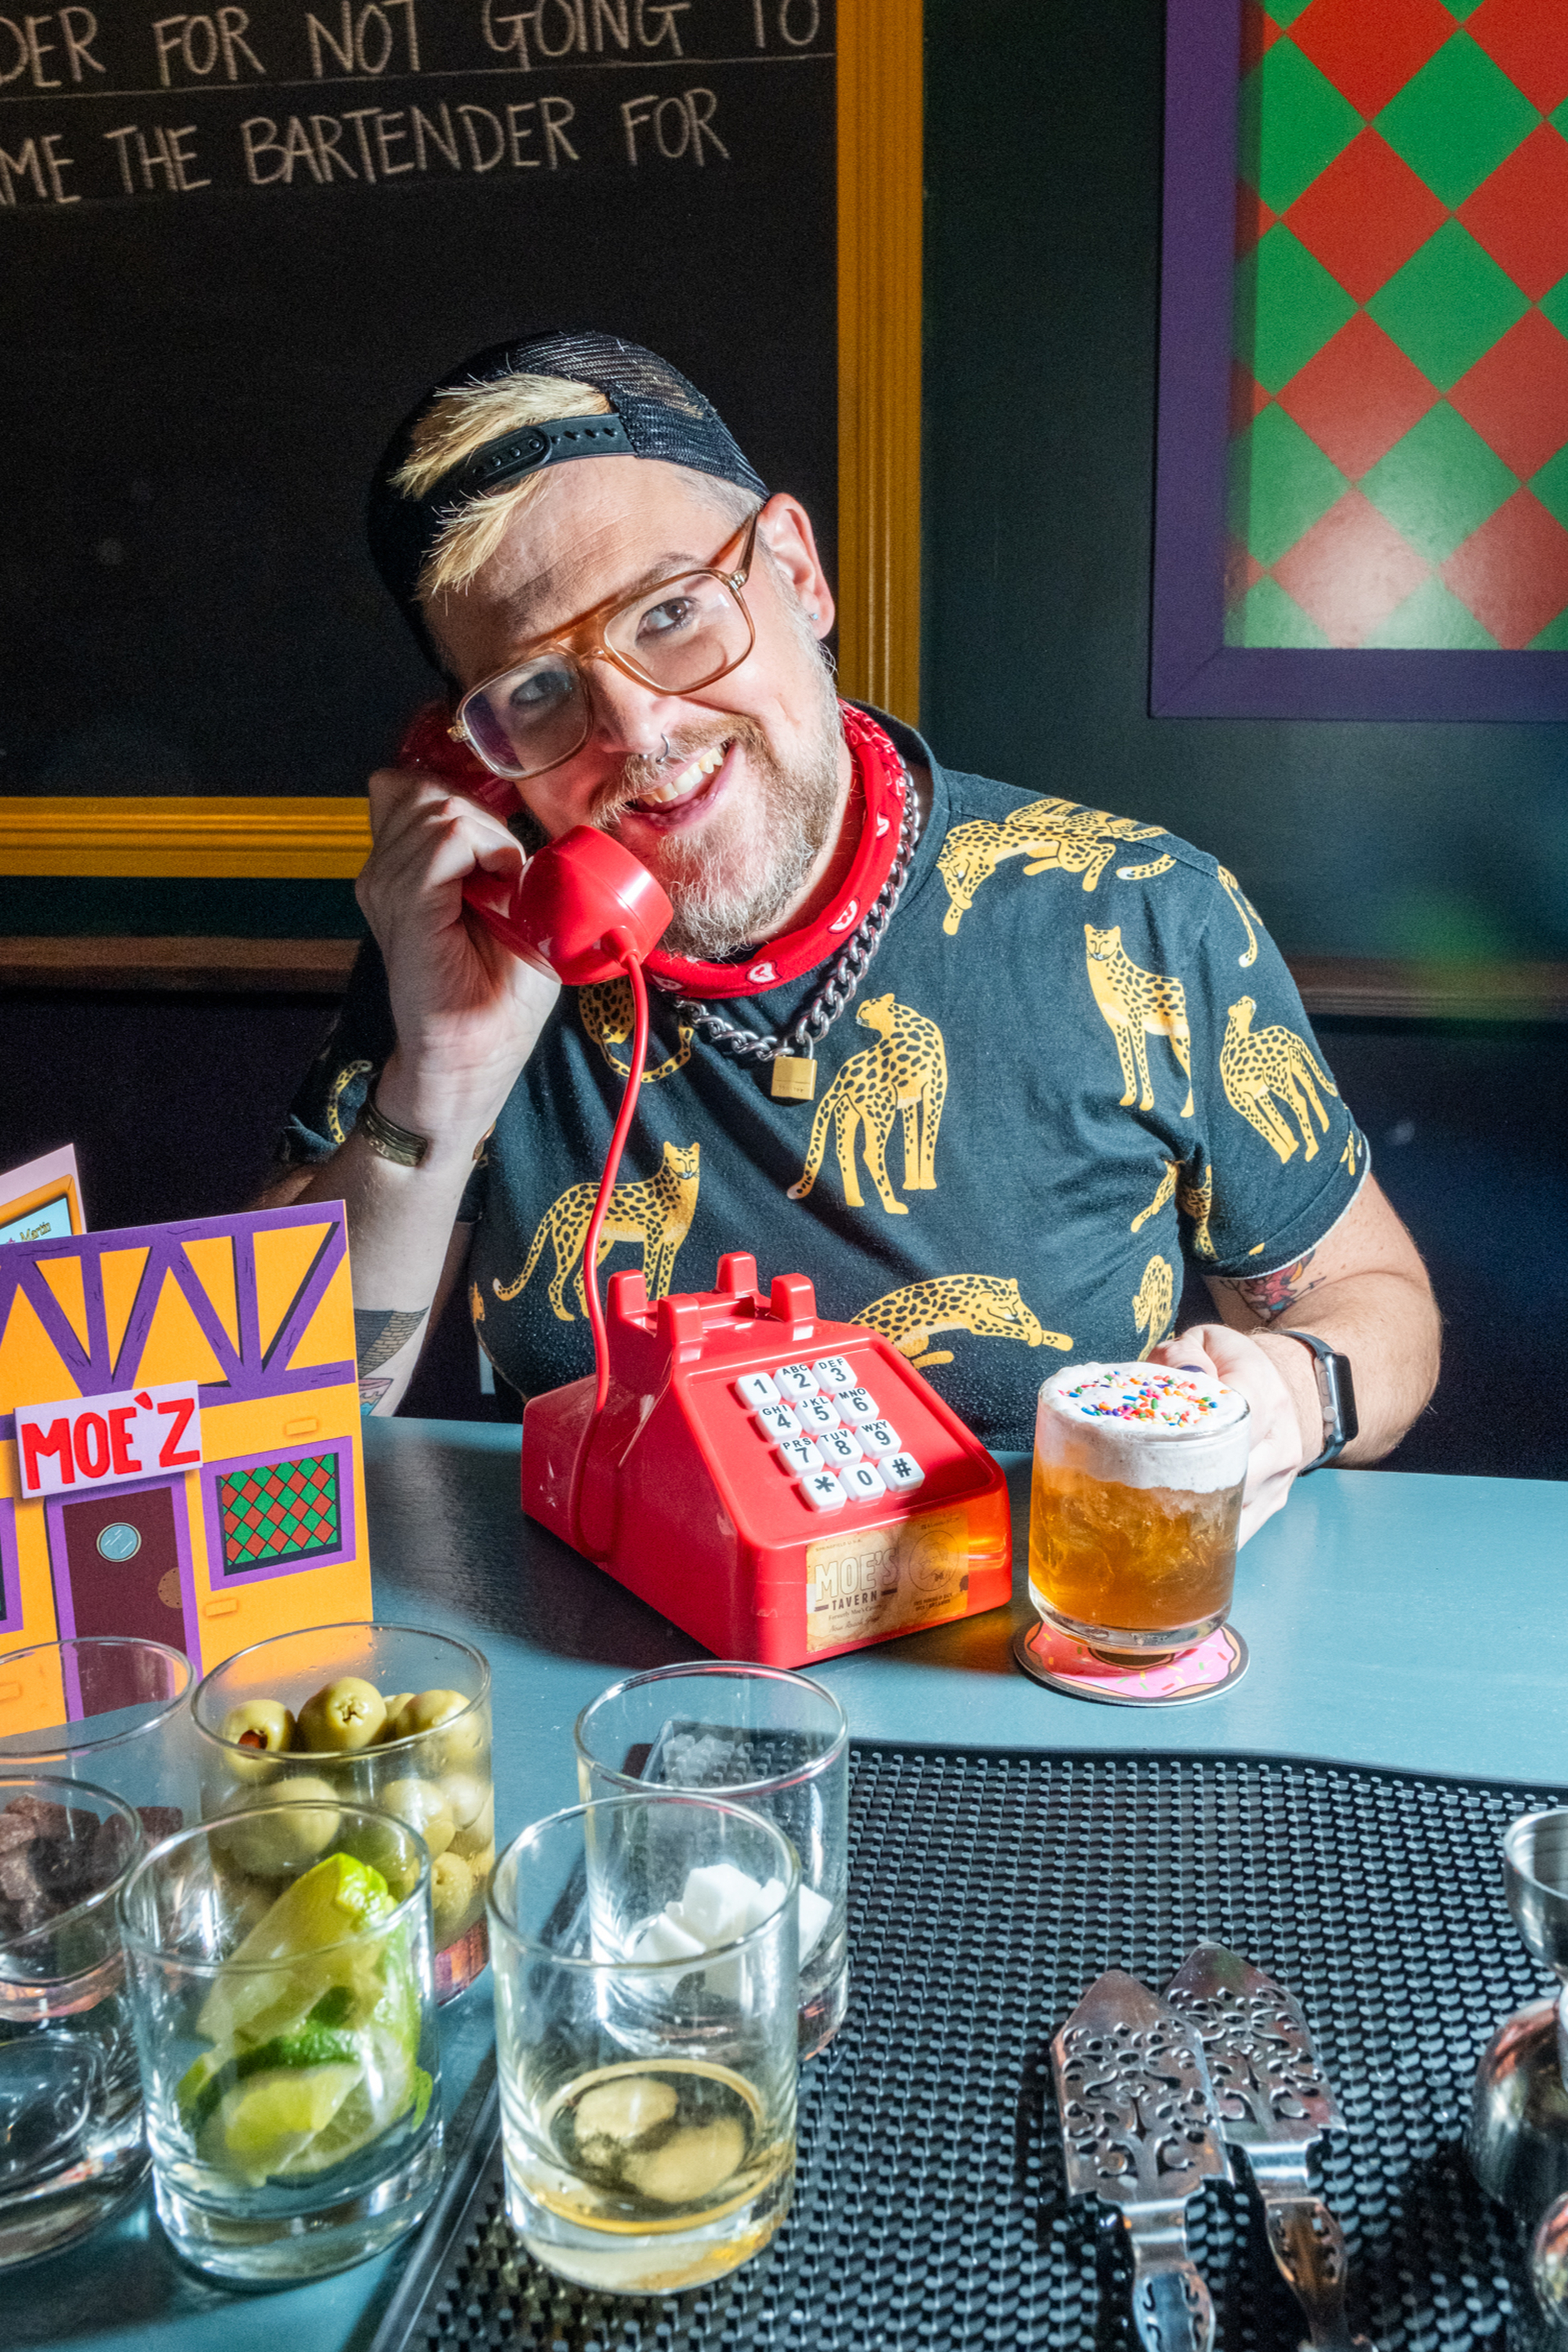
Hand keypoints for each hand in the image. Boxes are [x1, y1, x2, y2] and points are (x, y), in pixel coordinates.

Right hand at [356, 766, 560, 1148]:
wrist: (472, 1057)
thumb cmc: (496, 996)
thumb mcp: (510, 909)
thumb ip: (496, 855)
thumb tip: (513, 810)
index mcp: (399, 869)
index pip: (410, 786)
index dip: (463, 801)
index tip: (496, 857)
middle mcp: (383, 871)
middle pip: (428, 788)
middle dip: (482, 820)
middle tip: (502, 882)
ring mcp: (386, 884)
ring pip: (441, 805)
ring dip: (490, 840)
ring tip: (499, 897)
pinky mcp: (403, 901)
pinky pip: (448, 835)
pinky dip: (488, 852)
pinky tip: (498, 893)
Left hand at [1146, 1322, 1309, 1544]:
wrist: (1288, 1386)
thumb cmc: (1235, 1364)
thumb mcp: (1209, 1341)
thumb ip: (1185, 1352)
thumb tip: (1180, 1371)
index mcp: (1265, 1396)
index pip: (1232, 1428)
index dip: (1191, 1445)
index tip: (1149, 1454)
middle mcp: (1280, 1443)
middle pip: (1231, 1478)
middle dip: (1184, 1488)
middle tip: (1134, 1495)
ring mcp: (1280, 1478)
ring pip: (1236, 1512)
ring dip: (1193, 1519)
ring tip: (1145, 1521)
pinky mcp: (1273, 1502)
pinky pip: (1241, 1531)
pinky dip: (1209, 1540)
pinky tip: (1174, 1545)